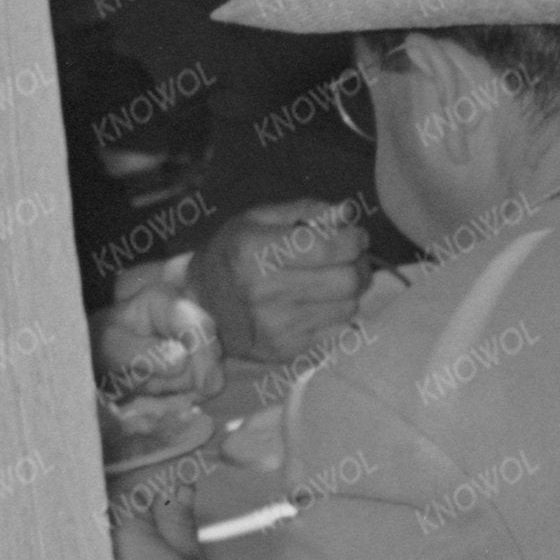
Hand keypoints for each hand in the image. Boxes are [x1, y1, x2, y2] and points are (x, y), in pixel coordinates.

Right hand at [189, 201, 370, 370]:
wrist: (201, 305)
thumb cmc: (232, 255)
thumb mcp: (256, 220)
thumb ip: (304, 210)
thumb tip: (347, 214)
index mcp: (254, 250)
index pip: (330, 248)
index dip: (353, 240)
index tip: (354, 237)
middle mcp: (263, 290)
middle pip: (347, 280)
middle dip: (358, 266)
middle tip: (352, 259)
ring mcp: (275, 324)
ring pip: (348, 306)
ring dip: (349, 291)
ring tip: (332, 280)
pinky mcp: (286, 349)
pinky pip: (337, 329)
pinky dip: (335, 313)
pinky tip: (317, 303)